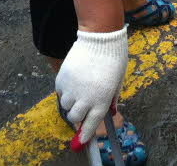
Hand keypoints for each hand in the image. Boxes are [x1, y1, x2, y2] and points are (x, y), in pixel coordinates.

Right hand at [56, 27, 127, 142]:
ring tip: (78, 87)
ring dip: (71, 101)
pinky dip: (65, 89)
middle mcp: (85, 98)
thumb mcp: (117, 81)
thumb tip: (109, 110)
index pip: (91, 124)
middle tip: (82, 105)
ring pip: (65, 105)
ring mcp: (72, 89)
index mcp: (101, 100)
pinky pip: (60, 91)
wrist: (100, 37)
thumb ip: (111, 98)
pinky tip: (73, 78)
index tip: (82, 139)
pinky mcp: (62, 78)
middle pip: (75, 117)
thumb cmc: (113, 58)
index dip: (85, 134)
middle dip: (77, 114)